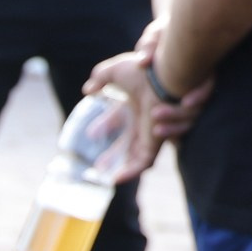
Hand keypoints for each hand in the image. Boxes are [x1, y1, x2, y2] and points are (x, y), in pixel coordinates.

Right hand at [83, 47, 210, 180]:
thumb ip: (100, 78)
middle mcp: (144, 120)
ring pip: (135, 155)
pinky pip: (144, 163)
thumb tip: (87, 90)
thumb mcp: (114, 72)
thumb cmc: (142, 73)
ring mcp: (150, 132)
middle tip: (98, 164)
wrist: (164, 79)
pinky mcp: (155, 143)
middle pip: (127, 142)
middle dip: (112, 154)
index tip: (90, 133)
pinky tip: (116, 179)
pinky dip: (131, 172)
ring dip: (121, 166)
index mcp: (136, 104)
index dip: (105, 125)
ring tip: (104, 174)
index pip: (119, 118)